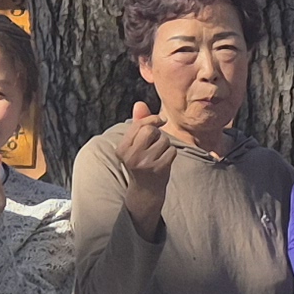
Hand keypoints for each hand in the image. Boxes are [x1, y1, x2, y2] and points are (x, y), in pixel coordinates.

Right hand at [116, 99, 177, 226]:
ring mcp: (145, 164)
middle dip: (158, 133)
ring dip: (165, 145)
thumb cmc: (141, 161)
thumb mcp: (135, 144)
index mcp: (122, 149)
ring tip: (158, 155)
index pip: (139, 125)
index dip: (152, 119)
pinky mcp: (158, 169)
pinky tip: (164, 161)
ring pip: (164, 140)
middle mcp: (131, 156)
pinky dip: (171, 154)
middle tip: (156, 143)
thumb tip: (139, 103)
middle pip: (151, 130)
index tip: (160, 120)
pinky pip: (171, 151)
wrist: (146, 190)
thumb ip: (138, 123)